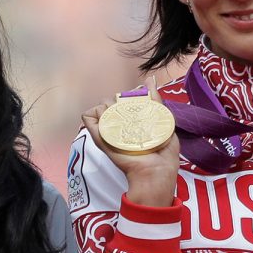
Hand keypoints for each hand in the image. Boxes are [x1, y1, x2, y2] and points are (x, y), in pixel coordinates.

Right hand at [82, 76, 179, 206]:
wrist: (156, 172)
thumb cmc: (162, 152)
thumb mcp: (163, 121)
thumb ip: (156, 101)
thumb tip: (150, 79)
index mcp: (130, 122)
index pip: (122, 100)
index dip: (129, 97)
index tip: (141, 102)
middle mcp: (117, 126)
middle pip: (110, 101)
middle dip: (121, 100)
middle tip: (135, 114)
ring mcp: (108, 131)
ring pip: (100, 106)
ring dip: (111, 106)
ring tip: (125, 117)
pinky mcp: (100, 138)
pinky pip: (88, 117)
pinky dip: (94, 112)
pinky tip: (110, 118)